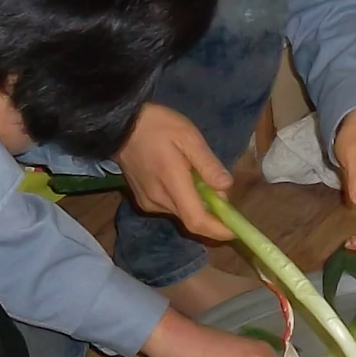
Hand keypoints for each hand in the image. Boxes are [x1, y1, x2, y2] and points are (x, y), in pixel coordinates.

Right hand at [118, 103, 231, 240]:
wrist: (120, 124)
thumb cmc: (157, 126)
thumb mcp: (188, 137)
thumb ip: (208, 164)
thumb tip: (226, 187)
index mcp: (172, 184)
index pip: (196, 221)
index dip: (218, 231)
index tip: (235, 231)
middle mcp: (158, 200)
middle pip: (191, 219)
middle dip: (211, 213)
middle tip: (221, 191)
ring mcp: (148, 202)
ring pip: (181, 213)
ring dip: (196, 204)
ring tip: (199, 177)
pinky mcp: (143, 200)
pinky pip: (169, 207)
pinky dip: (183, 200)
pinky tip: (182, 179)